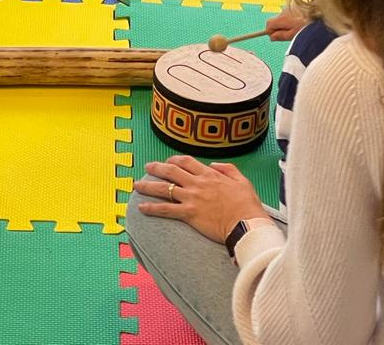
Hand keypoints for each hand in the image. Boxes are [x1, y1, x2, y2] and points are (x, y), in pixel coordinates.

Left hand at [133, 154, 268, 242]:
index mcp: (209, 174)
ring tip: (136, 185)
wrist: (246, 224)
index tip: (168, 161)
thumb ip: (228, 169)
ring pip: (165, 188)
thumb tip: (214, 164)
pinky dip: (152, 208)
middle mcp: (197, 183)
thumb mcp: (242, 180)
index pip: (187, 162)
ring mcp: (191, 198)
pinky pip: (166, 209)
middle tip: (147, 167)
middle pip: (171, 171)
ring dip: (148, 186)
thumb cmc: (247, 205)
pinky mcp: (189, 214)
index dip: (175, 160)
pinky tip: (142, 207)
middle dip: (157, 168)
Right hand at [266, 8, 309, 41]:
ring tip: (298, 29)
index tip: (275, 36)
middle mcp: (284, 11)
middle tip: (289, 35)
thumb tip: (272, 37)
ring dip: (287, 23)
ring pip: (283, 17)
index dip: (270, 31)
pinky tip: (301, 23)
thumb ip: (281, 36)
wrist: (321, 17)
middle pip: (276, 20)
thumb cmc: (308, 28)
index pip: (268, 24)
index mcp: (282, 19)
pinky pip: (290, 13)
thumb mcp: (293, 35)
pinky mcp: (296, 6)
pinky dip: (293, 18)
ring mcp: (290, 7)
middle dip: (280, 27)